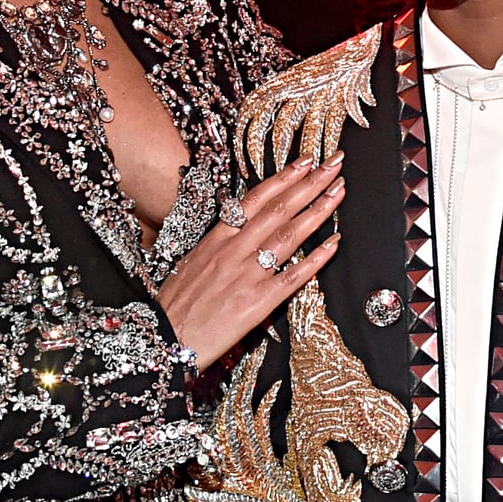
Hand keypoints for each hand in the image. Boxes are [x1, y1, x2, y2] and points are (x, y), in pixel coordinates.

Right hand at [157, 154, 344, 366]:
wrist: (163, 340)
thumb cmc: (174, 306)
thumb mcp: (190, 263)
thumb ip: (217, 244)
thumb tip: (237, 228)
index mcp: (216, 240)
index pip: (255, 200)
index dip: (283, 178)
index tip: (305, 161)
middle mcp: (233, 251)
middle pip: (279, 209)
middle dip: (311, 184)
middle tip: (334, 163)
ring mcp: (247, 275)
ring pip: (289, 235)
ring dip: (318, 210)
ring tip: (339, 191)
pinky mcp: (258, 302)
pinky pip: (293, 275)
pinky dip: (316, 258)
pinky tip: (334, 242)